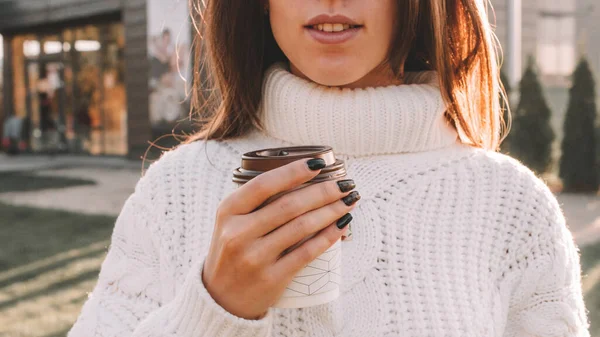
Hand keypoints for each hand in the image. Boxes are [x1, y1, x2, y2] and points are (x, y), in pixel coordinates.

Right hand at [202, 158, 359, 319]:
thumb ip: (256, 201)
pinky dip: (328, 236)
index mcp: (228, 211)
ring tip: (349, 201)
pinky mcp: (271, 278)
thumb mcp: (230, 222)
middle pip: (290, 205)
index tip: (319, 163)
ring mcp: (255, 257)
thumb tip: (302, 177)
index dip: (294, 171)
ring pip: (302, 227)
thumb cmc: (231, 252)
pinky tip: (341, 225)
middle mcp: (239, 233)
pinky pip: (307, 252)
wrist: (219, 299)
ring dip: (331, 211)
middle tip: (345, 184)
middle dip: (323, 191)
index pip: (265, 184)